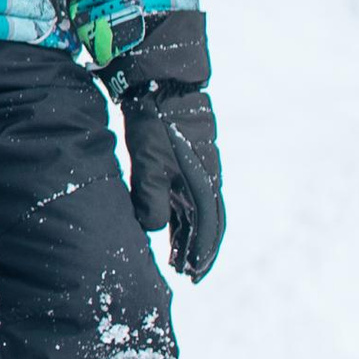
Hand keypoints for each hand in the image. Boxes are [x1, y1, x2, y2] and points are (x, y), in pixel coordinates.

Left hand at [116, 78, 223, 280]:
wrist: (162, 85)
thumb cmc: (156, 123)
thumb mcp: (149, 161)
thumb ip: (152, 197)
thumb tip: (155, 229)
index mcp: (204, 182)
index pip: (208, 227)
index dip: (202, 252)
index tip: (193, 274)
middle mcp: (207, 179)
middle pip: (208, 223)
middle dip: (198, 249)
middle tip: (187, 273)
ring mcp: (199, 170)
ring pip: (198, 211)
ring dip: (190, 235)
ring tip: (178, 256)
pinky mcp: (186, 161)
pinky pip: (190, 197)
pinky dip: (184, 216)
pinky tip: (172, 222)